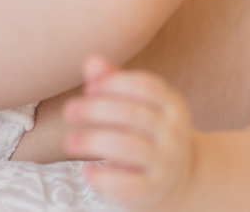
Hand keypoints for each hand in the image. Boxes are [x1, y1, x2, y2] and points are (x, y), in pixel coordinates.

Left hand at [64, 56, 193, 208]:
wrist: (180, 179)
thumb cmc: (149, 134)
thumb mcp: (139, 107)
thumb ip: (115, 84)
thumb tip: (90, 61)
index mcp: (173, 105)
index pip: (146, 86)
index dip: (114, 84)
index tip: (89, 88)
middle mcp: (174, 132)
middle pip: (133, 114)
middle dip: (96, 110)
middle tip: (69, 110)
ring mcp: (166, 162)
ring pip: (129, 148)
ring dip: (94, 142)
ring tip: (69, 141)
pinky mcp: (154, 188)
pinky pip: (128, 184)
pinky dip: (103, 177)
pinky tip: (86, 171)